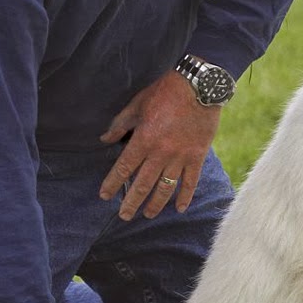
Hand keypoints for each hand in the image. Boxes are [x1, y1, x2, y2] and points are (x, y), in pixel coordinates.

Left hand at [99, 69, 221, 219]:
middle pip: (143, 184)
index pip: (124, 168)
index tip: (104, 195)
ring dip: (155, 204)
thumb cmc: (165, 92)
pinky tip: (179, 208)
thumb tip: (105, 139)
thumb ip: (121, 124)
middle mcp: (160, 153)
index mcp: (143, 139)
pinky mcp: (197, 156)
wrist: (198, 86)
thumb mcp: (137, 104)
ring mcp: (180, 157)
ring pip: (165, 188)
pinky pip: (190, 182)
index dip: (112, 184)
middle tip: (124, 215)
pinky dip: (185, 196)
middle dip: (131, 202)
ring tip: (148, 215)